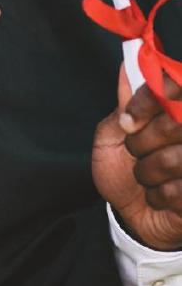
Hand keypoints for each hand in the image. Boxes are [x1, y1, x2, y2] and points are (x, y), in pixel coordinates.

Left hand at [94, 66, 181, 250]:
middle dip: (143, 141)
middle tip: (133, 150)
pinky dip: (159, 196)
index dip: (148, 101)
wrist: (131, 215)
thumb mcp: (112, 135)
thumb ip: (123, 106)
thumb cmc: (122, 170)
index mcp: (175, 110)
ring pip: (175, 158)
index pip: (173, 86)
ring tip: (144, 176)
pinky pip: (180, 191)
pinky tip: (159, 196)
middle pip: (175, 122)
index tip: (127, 121)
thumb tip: (127, 69)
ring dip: (148, 171)